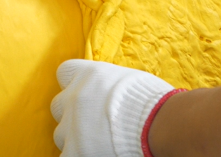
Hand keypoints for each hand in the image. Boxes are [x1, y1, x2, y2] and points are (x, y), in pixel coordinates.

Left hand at [51, 59, 180, 156]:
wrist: (160, 124)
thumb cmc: (155, 103)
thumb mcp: (131, 81)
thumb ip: (111, 85)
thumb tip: (112, 92)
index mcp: (88, 74)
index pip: (65, 72)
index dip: (74, 84)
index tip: (88, 94)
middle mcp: (74, 96)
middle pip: (59, 105)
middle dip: (73, 115)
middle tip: (95, 125)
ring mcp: (71, 124)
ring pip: (61, 133)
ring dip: (76, 138)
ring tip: (100, 143)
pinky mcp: (74, 150)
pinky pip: (66, 155)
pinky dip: (77, 155)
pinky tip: (95, 154)